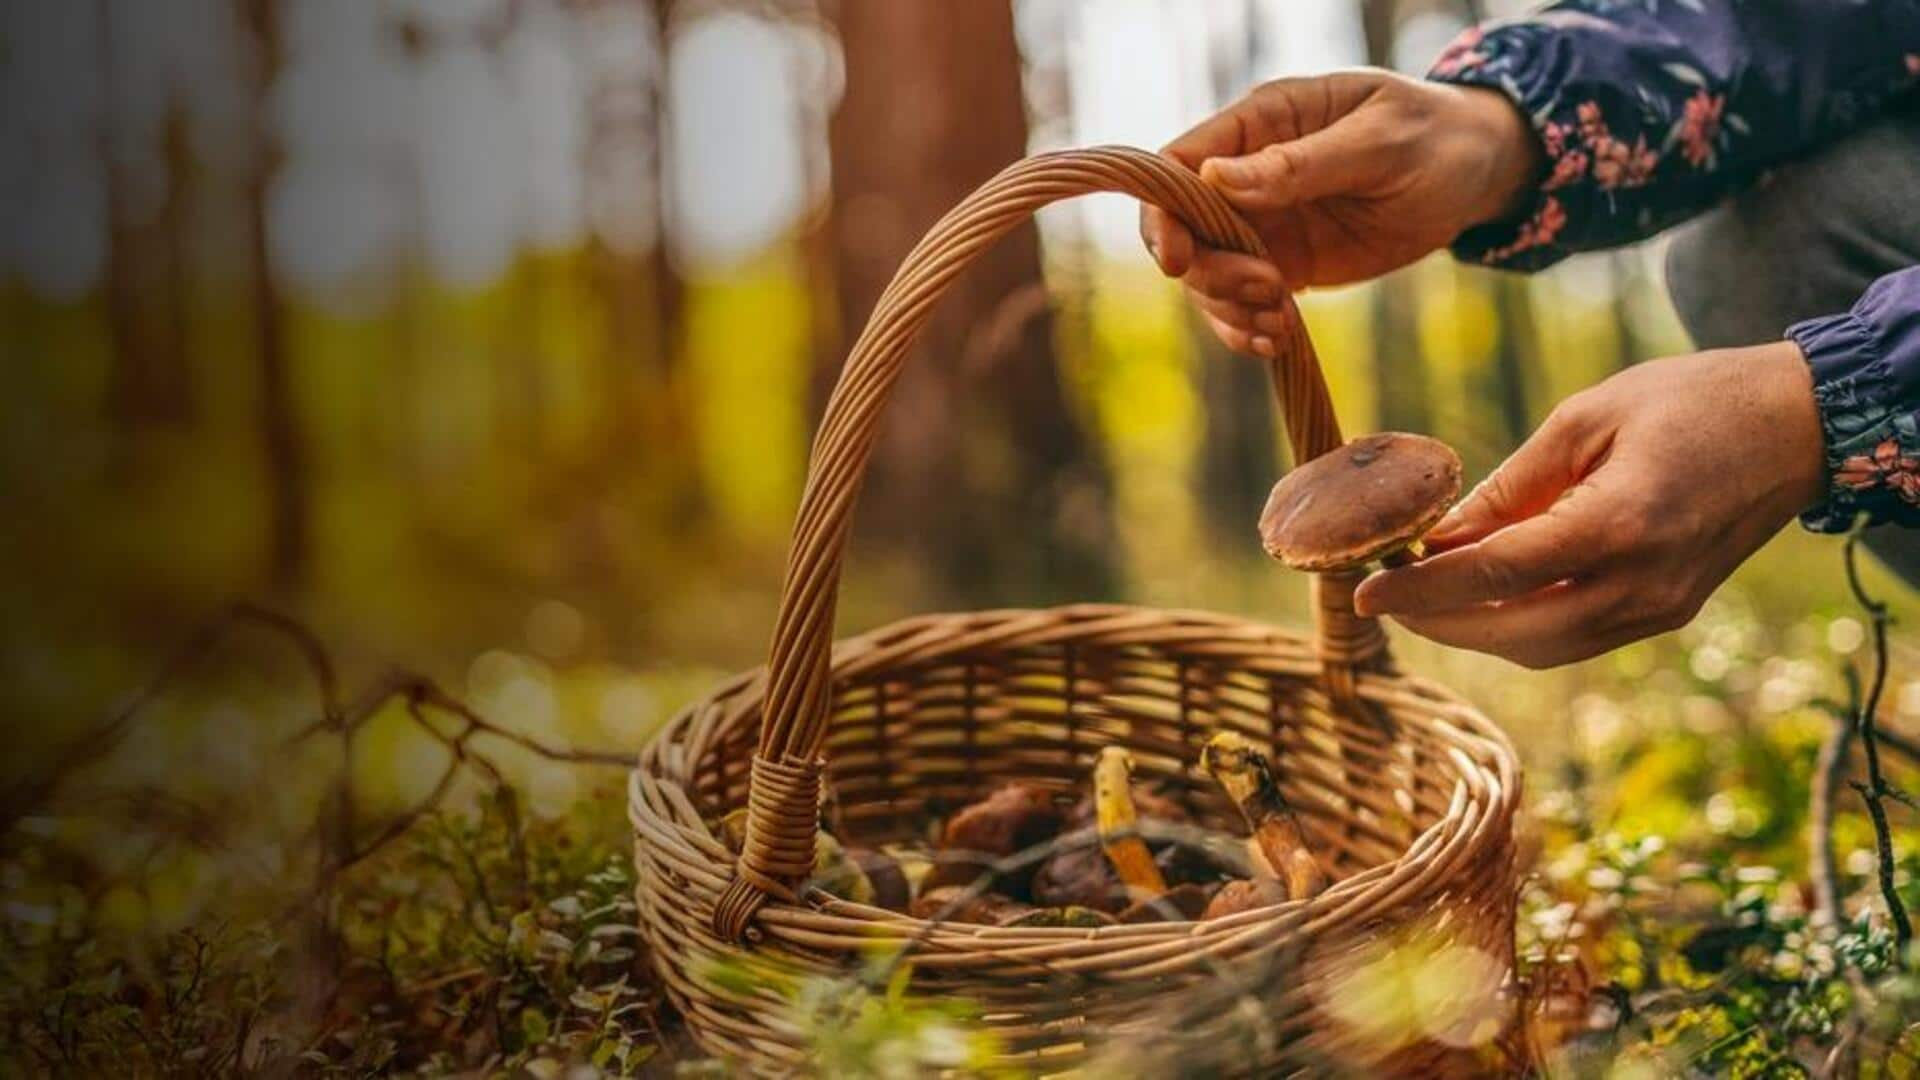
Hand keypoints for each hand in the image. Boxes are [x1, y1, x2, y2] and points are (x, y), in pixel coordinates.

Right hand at [1140, 69, 1540, 357]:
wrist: (1474, 174)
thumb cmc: (1432, 137)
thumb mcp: (1379, 142)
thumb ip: (1300, 162)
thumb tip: (1215, 180)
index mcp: (1261, 122)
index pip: (1178, 165)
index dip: (1164, 214)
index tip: (1179, 262)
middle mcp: (1246, 175)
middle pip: (1183, 231)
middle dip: (1209, 273)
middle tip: (1269, 290)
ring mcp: (1261, 224)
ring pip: (1206, 276)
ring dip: (1231, 309)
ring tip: (1282, 324)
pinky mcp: (1282, 265)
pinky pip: (1239, 304)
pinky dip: (1247, 330)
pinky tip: (1279, 342)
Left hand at [1351, 343, 1826, 668]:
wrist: (1799, 425)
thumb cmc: (1690, 399)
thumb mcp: (1585, 419)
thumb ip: (1510, 485)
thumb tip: (1439, 537)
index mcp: (1619, 524)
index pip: (1495, 576)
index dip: (1421, 588)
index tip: (1365, 589)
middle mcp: (1641, 583)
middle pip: (1512, 631)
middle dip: (1437, 621)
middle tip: (1384, 595)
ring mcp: (1659, 608)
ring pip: (1542, 647)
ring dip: (1474, 631)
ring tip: (1422, 596)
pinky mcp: (1667, 613)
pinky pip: (1575, 638)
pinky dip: (1519, 626)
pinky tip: (1482, 597)